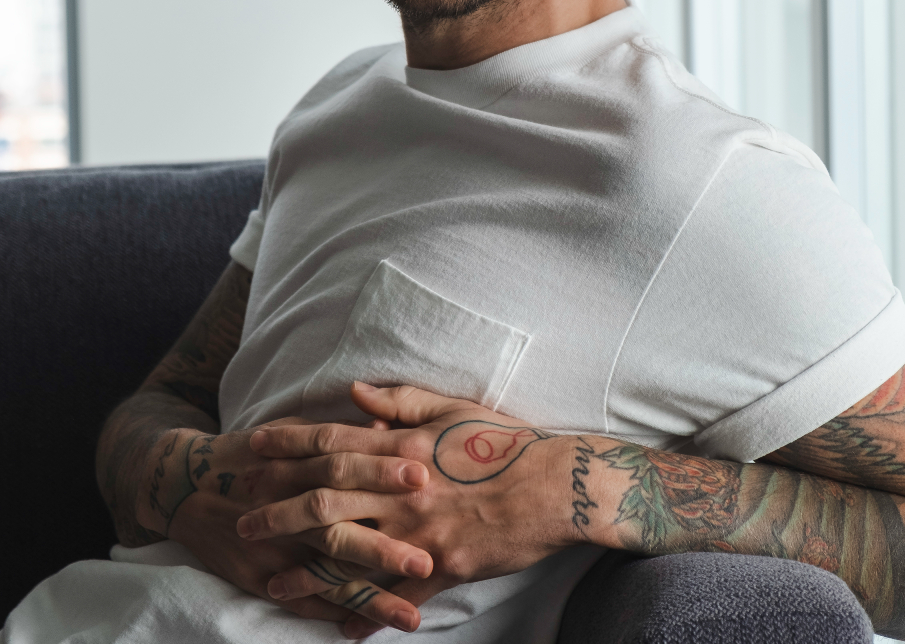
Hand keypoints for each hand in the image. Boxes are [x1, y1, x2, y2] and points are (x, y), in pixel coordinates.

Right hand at [136, 416, 433, 631]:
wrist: (187, 484)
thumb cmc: (256, 452)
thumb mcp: (295, 430)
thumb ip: (343, 433)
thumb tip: (387, 430)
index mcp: (301, 464)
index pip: (346, 463)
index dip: (383, 469)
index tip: (425, 477)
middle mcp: (289, 509)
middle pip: (340, 525)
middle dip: (384, 546)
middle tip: (428, 560)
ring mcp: (275, 548)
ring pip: (328, 575)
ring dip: (371, 596)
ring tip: (412, 616)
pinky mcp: (261, 578)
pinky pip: (303, 602)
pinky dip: (334, 615)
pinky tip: (367, 631)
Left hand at [237, 385, 578, 637]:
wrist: (553, 485)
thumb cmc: (503, 442)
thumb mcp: (452, 409)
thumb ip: (399, 402)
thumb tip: (353, 393)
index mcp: (403, 447)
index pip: (333, 441)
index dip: (290, 445)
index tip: (254, 447)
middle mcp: (402, 490)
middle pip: (327, 498)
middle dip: (280, 509)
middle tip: (243, 519)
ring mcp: (420, 532)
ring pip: (352, 552)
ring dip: (307, 570)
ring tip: (272, 584)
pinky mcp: (444, 567)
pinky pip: (396, 596)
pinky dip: (367, 613)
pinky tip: (340, 628)